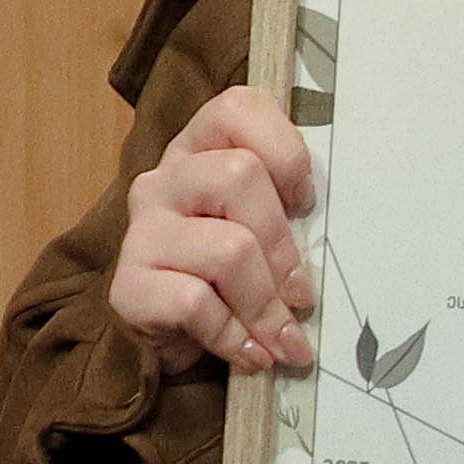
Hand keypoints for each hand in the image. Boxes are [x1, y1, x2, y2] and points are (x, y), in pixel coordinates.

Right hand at [110, 84, 317, 374]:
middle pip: (239, 177)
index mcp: (199, 150)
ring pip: (227, 248)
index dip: (284, 152)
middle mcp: (164, 179)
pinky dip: (233, 335)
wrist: (170, 338)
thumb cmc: (228, 277)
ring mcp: (142, 230)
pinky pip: (194, 302)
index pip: (237, 108)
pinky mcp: (128, 285)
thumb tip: (335, 244)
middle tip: (303, 297)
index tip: (304, 204)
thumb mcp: (261, 230)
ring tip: (283, 340)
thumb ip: (287, 213)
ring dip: (266, 306)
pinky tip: (249, 354)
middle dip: (283, 247)